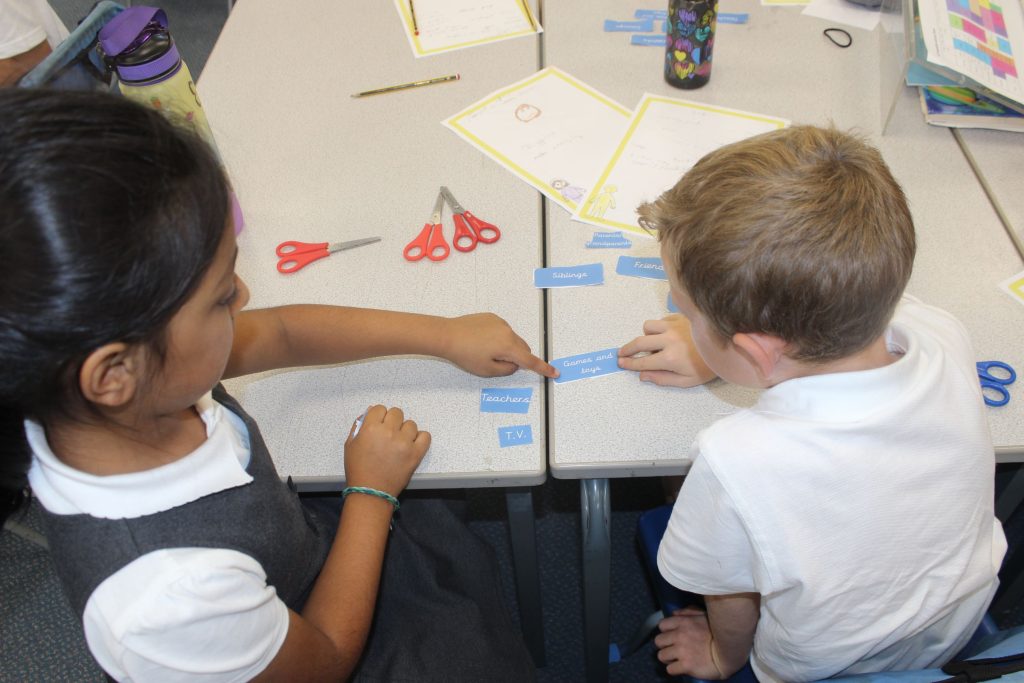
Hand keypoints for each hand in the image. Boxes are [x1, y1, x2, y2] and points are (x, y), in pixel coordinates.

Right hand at [343, 405, 429, 496]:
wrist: (371, 491)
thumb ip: (359, 426)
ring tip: (399, 443)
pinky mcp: (416, 453)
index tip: (378, 425)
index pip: (380, 408)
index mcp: (370, 428)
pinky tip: (411, 445)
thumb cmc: (358, 469)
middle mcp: (389, 432)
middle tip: (388, 434)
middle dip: (392, 421)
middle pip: (397, 413)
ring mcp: (404, 442)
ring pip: (411, 424)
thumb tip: (371, 411)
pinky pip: (425, 436)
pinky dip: (419, 438)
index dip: (378, 416)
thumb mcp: (350, 444)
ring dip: (405, 431)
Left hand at [441, 313, 557, 378]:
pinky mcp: (491, 317)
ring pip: (512, 339)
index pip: (530, 361)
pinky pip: (502, 330)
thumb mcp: (487, 370)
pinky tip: (480, 342)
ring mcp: (500, 322)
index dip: (543, 368)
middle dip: (517, 358)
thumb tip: (515, 364)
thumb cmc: (465, 354)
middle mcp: (508, 332)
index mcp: (508, 346)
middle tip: (498, 364)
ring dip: (506, 347)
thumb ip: (507, 369)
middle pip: (522, 348)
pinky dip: (498, 338)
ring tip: (484, 351)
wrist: (447, 335)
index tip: (555, 372)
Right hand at [618, 315, 714, 387]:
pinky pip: (661, 320)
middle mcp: (669, 340)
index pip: (642, 362)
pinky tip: (666, 335)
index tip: (620, 363)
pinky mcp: (680, 317)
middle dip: (627, 349)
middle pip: (639, 342)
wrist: (728, 347)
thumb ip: (663, 379)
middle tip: (621, 353)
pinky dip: (660, 327)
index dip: (629, 364)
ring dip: (646, 336)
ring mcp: (674, 326)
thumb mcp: (687, 381)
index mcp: (670, 358)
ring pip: (648, 326)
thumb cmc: (707, 367)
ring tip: (652, 343)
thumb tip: (643, 376)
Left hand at [655, 608, 723, 678]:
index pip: (662, 625)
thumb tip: (674, 613)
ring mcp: (682, 651)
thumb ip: (688, 612)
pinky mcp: (686, 665)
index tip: (671, 636)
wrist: (729, 652)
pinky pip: (669, 669)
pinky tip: (681, 667)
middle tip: (673, 649)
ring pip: (661, 656)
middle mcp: (679, 636)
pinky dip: (674, 669)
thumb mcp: (703, 615)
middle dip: (664, 645)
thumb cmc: (718, 633)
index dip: (666, 632)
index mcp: (683, 623)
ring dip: (668, 658)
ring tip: (676, 659)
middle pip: (658, 641)